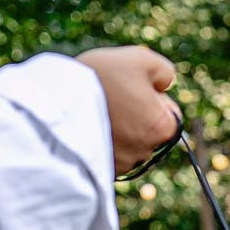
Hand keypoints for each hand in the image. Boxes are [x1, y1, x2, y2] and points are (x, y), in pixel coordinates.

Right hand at [77, 46, 180, 174]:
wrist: (60, 101)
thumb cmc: (103, 77)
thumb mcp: (140, 59)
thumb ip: (163, 71)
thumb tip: (166, 84)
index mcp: (165, 127)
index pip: (170, 112)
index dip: (152, 96)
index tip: (130, 86)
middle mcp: (150, 151)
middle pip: (149, 128)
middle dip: (136, 113)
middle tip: (112, 95)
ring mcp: (127, 163)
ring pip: (129, 142)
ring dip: (120, 128)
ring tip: (98, 109)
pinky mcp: (106, 170)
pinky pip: (111, 152)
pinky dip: (105, 139)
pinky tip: (90, 125)